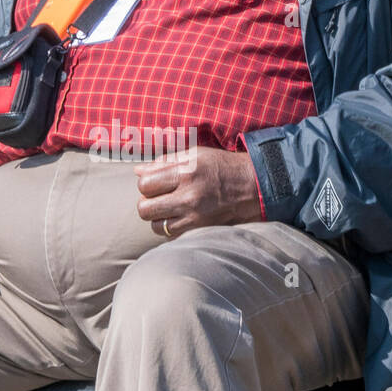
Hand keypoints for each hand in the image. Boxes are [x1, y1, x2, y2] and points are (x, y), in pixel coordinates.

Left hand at [134, 148, 262, 237]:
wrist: (253, 187)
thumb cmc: (222, 167)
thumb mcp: (196, 155)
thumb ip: (165, 163)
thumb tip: (138, 172)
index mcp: (186, 172)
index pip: (145, 184)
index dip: (146, 184)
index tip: (156, 182)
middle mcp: (189, 196)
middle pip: (144, 208)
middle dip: (147, 203)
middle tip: (158, 198)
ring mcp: (195, 217)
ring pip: (155, 226)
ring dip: (158, 218)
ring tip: (169, 209)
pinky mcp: (200, 230)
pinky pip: (171, 235)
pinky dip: (170, 228)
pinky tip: (179, 218)